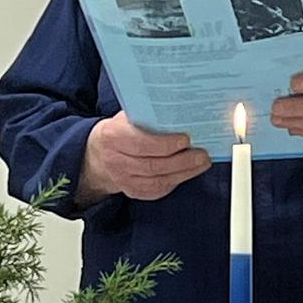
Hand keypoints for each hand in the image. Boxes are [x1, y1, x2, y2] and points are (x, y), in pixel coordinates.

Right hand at [77, 112, 210, 204]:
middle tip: (202, 154)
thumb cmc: (122, 129)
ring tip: (202, 162)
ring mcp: (122, 179)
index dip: (164, 144)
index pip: (140, 143)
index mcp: (113, 136)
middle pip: (152, 165)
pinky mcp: (132, 191)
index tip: (186, 139)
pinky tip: (190, 172)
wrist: (100, 153)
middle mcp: (115, 160)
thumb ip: (147, 115)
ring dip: (184, 172)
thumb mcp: (128, 116)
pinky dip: (176, 181)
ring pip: (157, 180)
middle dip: (181, 161)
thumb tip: (180, 111)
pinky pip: (157, 190)